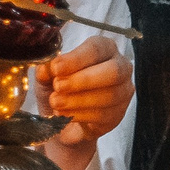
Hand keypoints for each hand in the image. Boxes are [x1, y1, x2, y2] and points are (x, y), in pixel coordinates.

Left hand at [39, 38, 131, 169]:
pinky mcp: (118, 114)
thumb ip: (47, 70)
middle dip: (82, 80)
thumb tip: (46, 68)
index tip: (56, 68)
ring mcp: (123, 91)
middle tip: (58, 86)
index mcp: (104, 48)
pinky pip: (104, 115)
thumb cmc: (61, 90)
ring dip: (78, 100)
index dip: (76, 59)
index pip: (96, 49)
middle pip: (112, 71)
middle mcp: (120, 67)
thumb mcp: (48, 76)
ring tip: (56, 103)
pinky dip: (81, 115)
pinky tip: (65, 115)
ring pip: (109, 95)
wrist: (65, 121)